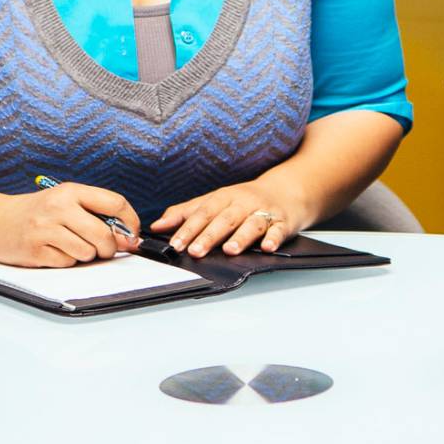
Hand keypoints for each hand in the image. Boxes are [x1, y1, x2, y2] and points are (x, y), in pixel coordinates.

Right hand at [0, 184, 140, 267]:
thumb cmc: (36, 212)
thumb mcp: (65, 200)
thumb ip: (94, 212)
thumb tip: (127, 235)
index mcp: (71, 191)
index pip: (114, 203)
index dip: (130, 221)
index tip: (132, 233)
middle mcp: (58, 207)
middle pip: (103, 233)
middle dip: (110, 247)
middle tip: (106, 250)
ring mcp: (45, 229)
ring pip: (86, 251)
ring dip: (87, 255)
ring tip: (73, 246)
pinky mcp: (34, 251)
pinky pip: (66, 263)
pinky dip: (67, 261)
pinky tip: (55, 252)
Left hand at [153, 182, 303, 257]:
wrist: (286, 192)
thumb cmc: (245, 200)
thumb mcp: (215, 201)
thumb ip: (186, 213)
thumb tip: (157, 225)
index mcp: (225, 197)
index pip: (204, 212)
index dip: (189, 228)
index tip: (175, 244)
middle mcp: (244, 203)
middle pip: (226, 218)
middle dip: (210, 235)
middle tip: (195, 251)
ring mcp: (264, 212)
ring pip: (252, 223)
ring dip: (241, 236)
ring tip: (229, 250)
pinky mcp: (282, 222)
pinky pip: (278, 230)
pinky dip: (274, 238)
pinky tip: (268, 247)